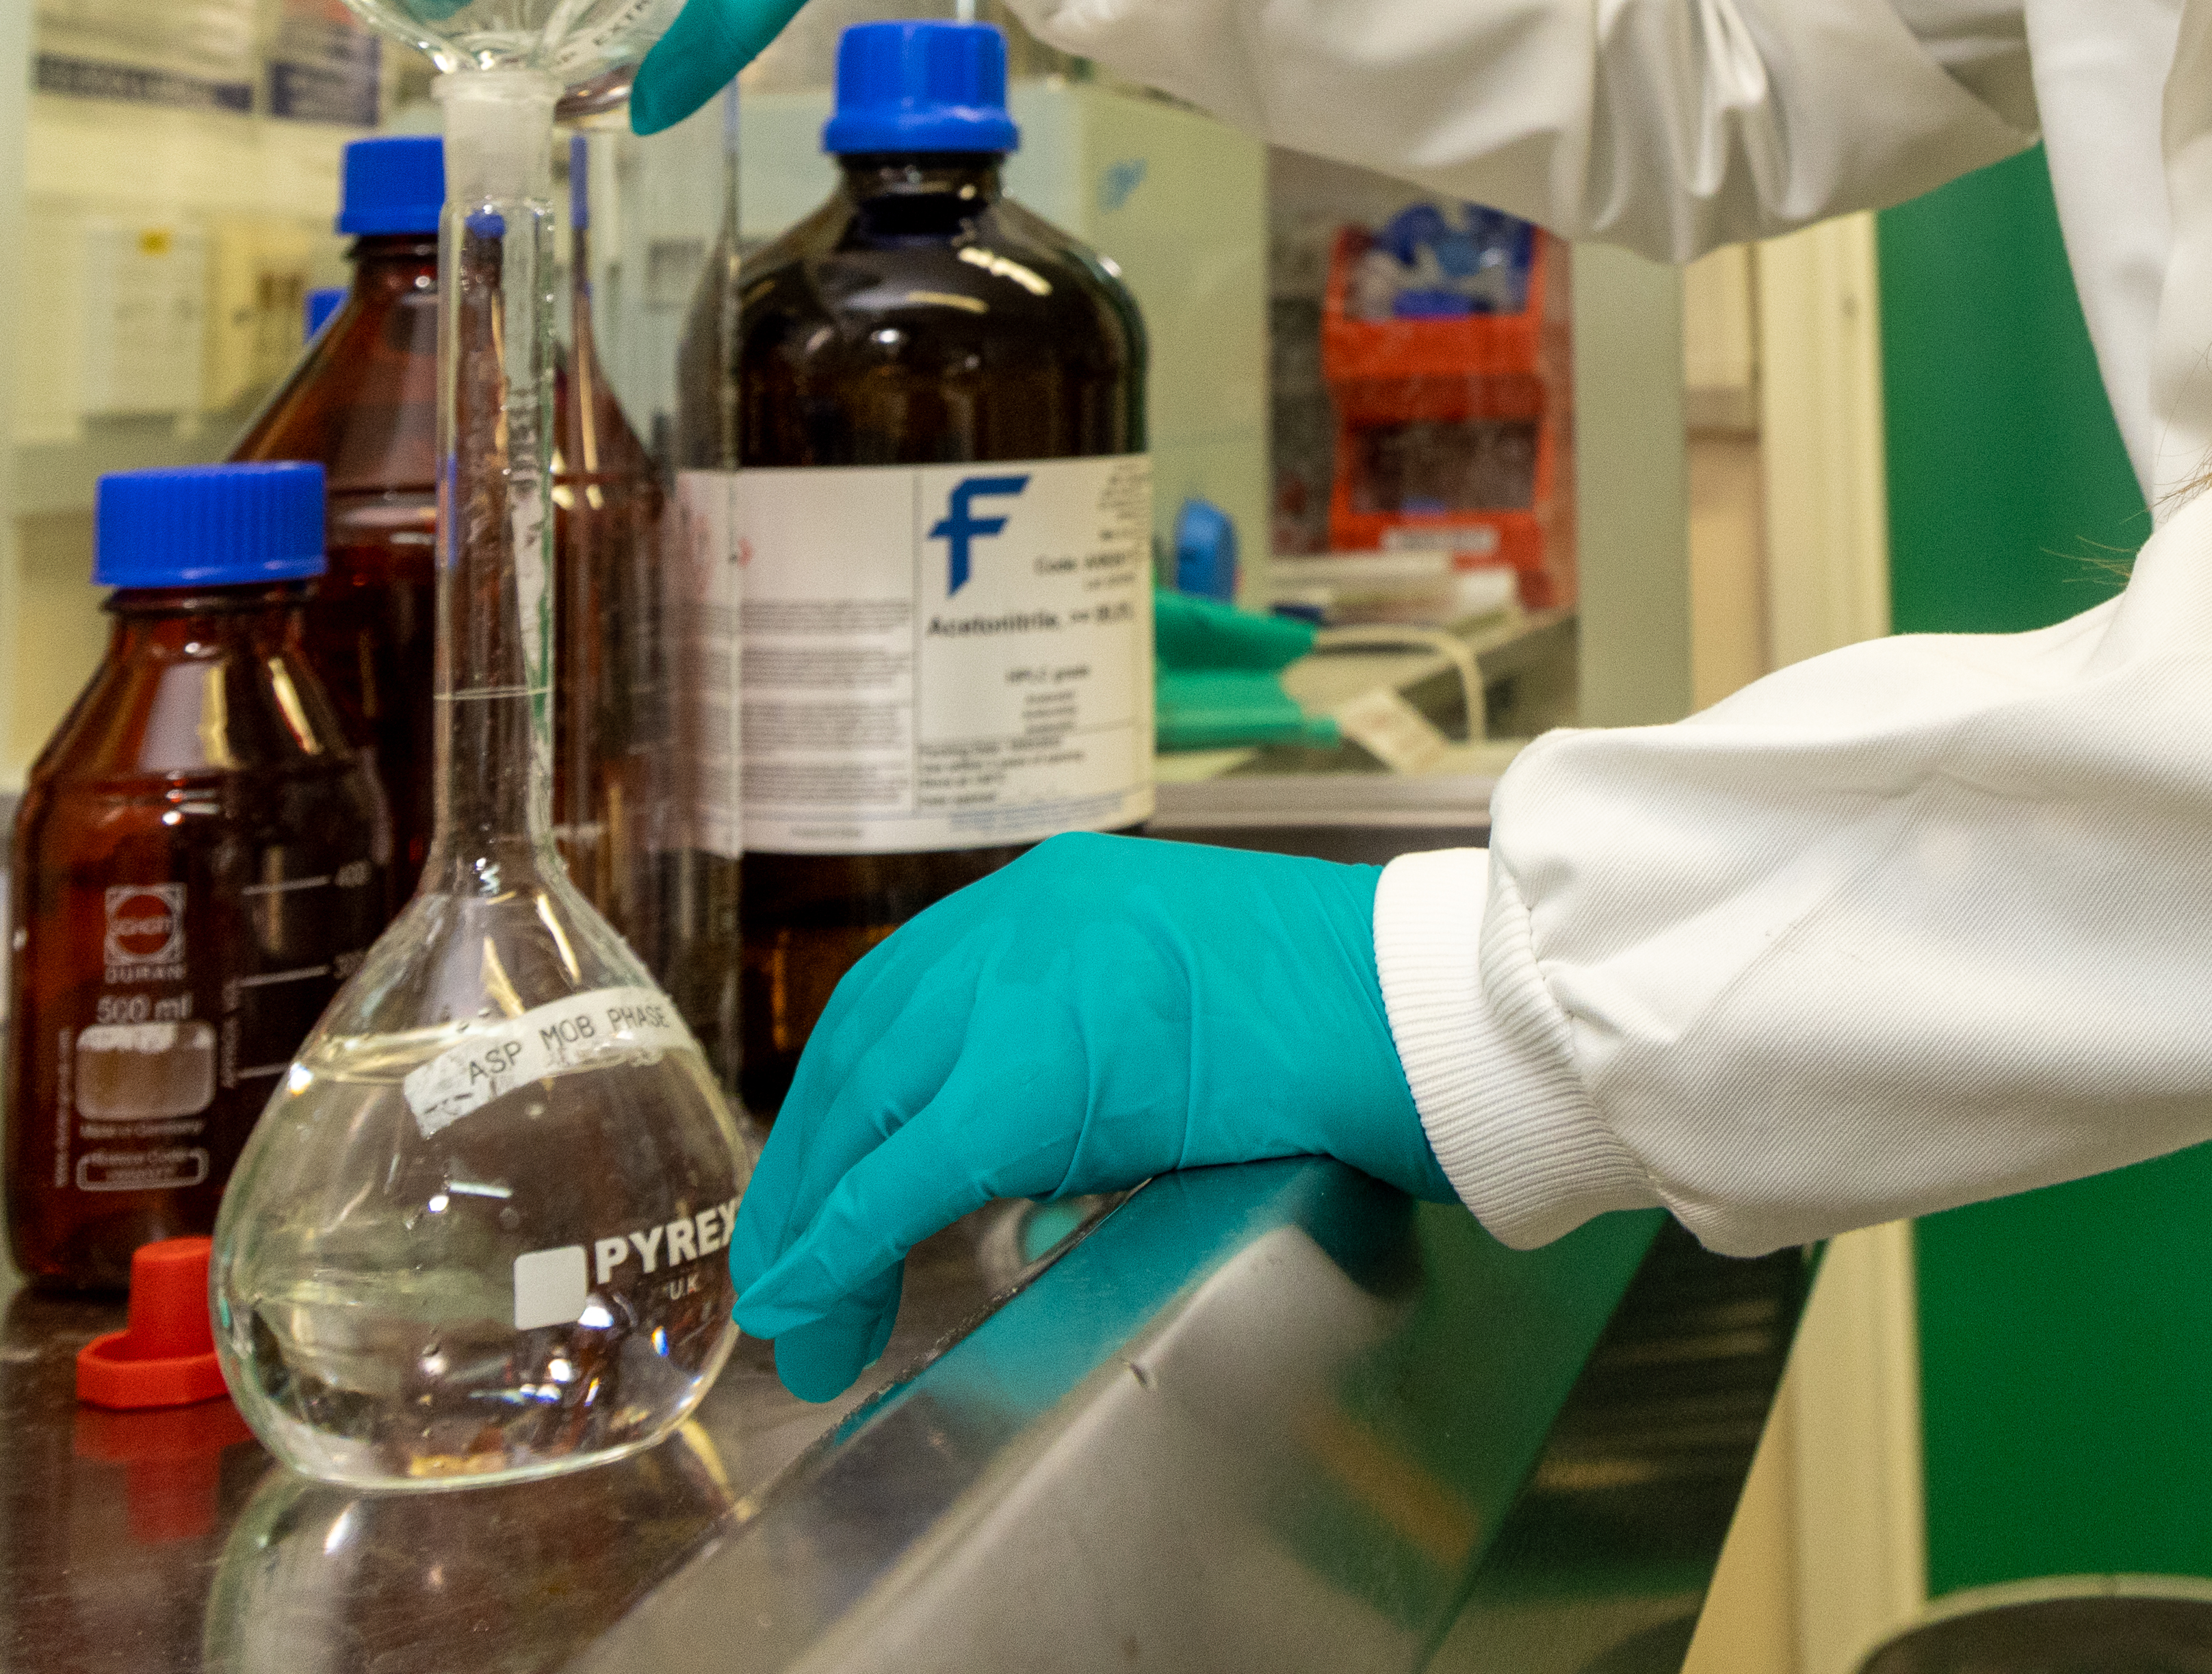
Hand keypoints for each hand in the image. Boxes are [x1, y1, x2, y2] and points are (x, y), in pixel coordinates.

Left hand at [728, 832, 1446, 1397]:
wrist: (1423, 1009)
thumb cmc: (1339, 1030)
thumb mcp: (1178, 1027)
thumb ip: (1085, 1090)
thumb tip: (1015, 1213)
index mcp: (1055, 896)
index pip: (898, 1003)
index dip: (841, 1112)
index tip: (811, 1198)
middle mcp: (1022, 916)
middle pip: (864, 1052)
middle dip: (810, 1176)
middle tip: (789, 1284)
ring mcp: (1025, 981)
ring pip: (867, 1105)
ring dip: (821, 1219)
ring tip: (810, 1315)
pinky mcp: (1033, 1076)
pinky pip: (906, 1168)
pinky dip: (849, 1239)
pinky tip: (823, 1297)